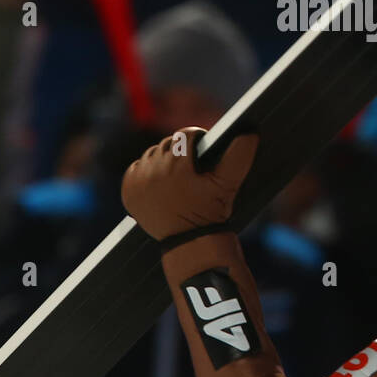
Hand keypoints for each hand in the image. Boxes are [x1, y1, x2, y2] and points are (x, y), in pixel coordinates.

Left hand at [121, 128, 258, 239]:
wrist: (189, 243)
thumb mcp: (228, 185)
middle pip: (168, 144)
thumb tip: (249, 133)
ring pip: (152, 154)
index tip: (203, 149)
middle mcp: (153, 171)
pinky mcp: (128, 192)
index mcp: (177, 166)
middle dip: (180, 151)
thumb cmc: (211, 212)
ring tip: (175, 173)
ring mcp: (138, 182)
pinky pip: (136, 168)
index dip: (197, 138)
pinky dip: (146, 172)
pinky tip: (158, 182)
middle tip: (191, 166)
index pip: (186, 134)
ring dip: (162, 160)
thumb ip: (239, 156)